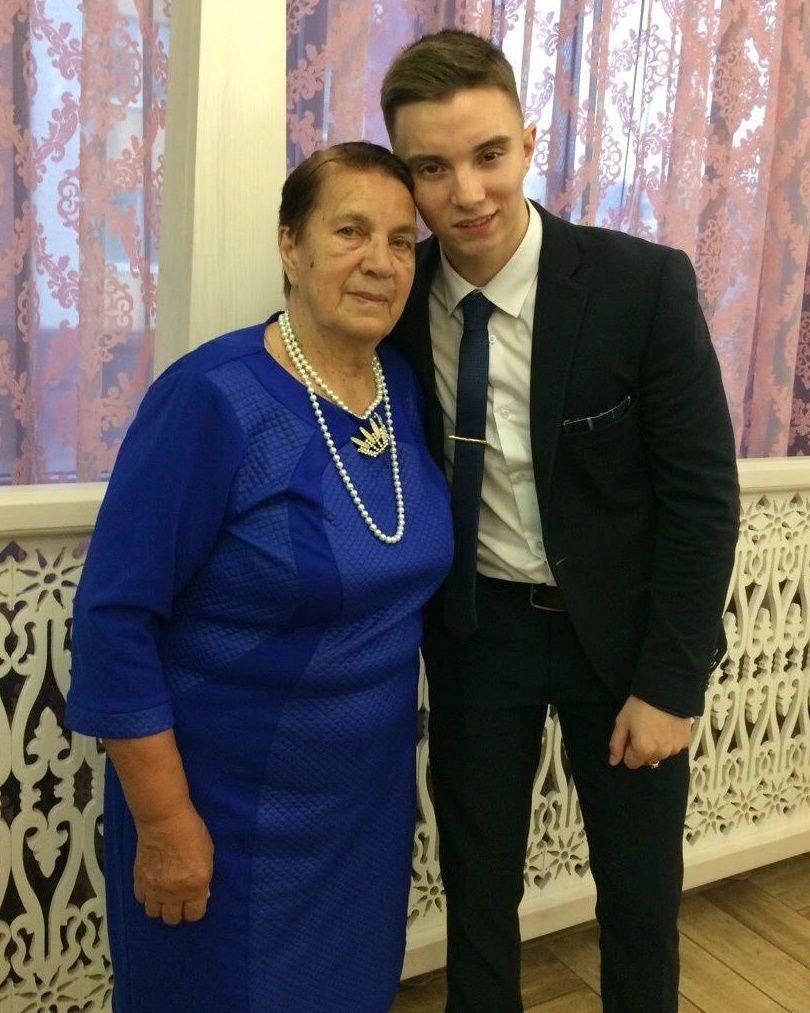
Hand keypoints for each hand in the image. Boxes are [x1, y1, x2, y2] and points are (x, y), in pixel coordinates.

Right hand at [133, 802, 213, 925]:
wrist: (164, 820)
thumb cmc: (191, 832)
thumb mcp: (207, 855)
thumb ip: (202, 877)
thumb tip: (198, 890)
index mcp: (196, 886)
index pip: (195, 915)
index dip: (194, 910)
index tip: (193, 902)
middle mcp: (175, 893)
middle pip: (172, 919)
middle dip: (177, 911)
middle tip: (178, 900)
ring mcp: (155, 889)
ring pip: (154, 913)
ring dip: (160, 906)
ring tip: (163, 895)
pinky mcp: (140, 881)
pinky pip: (141, 899)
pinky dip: (146, 895)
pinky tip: (151, 885)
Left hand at [608, 695, 691, 769]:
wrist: (666, 691)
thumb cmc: (640, 706)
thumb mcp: (622, 722)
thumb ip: (616, 744)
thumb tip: (613, 762)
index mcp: (644, 750)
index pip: (631, 763)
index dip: (628, 750)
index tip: (631, 736)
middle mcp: (661, 754)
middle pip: (647, 760)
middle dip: (643, 749)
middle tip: (643, 729)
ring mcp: (675, 749)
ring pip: (661, 754)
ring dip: (657, 746)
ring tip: (656, 726)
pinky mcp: (686, 742)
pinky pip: (673, 747)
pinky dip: (669, 740)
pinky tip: (667, 726)